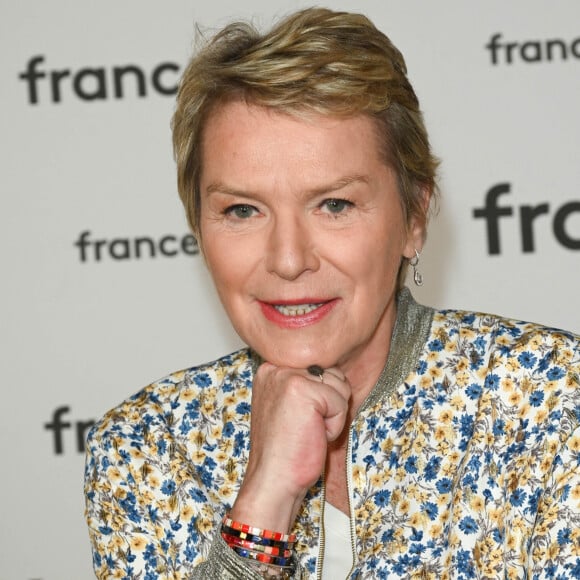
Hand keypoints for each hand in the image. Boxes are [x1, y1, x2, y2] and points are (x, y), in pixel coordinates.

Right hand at [229, 362, 350, 532]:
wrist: (273, 481)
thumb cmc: (285, 450)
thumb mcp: (289, 405)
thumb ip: (305, 383)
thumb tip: (334, 373)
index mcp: (271, 369)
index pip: (318, 368)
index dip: (322, 397)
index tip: (300, 419)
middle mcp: (276, 368)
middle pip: (331, 373)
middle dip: (329, 404)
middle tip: (305, 427)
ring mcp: (288, 377)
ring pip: (339, 385)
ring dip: (333, 414)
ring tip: (308, 430)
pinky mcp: (303, 390)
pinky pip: (340, 403)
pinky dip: (335, 426)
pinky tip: (313, 436)